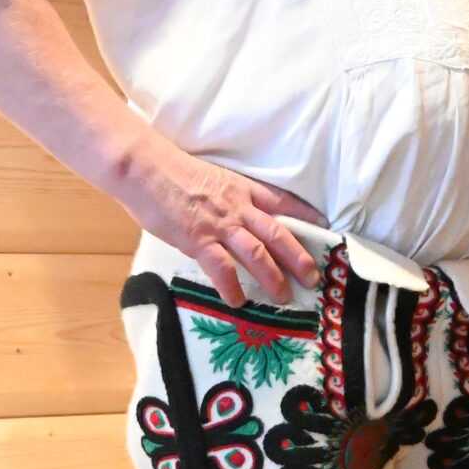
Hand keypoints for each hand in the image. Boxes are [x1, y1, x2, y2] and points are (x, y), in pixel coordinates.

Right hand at [135, 151, 325, 305]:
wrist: (144, 167)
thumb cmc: (170, 169)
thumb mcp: (210, 178)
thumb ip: (226, 197)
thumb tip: (233, 215)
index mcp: (242, 188)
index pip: (283, 202)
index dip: (306, 215)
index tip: (325, 227)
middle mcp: (238, 207)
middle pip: (279, 234)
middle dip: (299, 257)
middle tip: (314, 278)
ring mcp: (219, 224)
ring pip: (257, 254)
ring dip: (273, 278)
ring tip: (284, 297)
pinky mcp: (198, 240)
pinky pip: (222, 268)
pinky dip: (232, 287)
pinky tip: (238, 301)